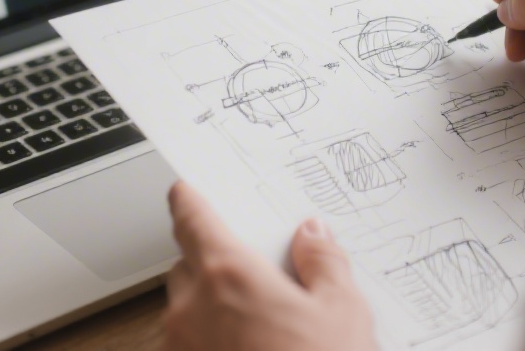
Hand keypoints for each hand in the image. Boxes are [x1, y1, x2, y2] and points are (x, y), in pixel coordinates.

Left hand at [164, 181, 377, 350]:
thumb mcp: (343, 310)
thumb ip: (323, 262)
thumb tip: (313, 235)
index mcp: (227, 275)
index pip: (191, 217)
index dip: (189, 199)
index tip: (186, 190)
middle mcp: (191, 309)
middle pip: (187, 265)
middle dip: (214, 262)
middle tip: (256, 272)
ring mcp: (181, 350)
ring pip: (186, 311)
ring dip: (211, 307)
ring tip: (262, 324)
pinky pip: (189, 346)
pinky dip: (210, 343)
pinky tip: (251, 349)